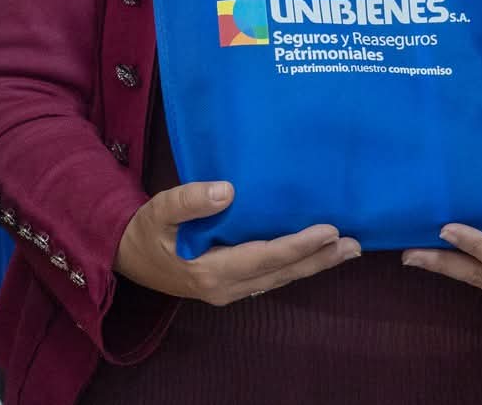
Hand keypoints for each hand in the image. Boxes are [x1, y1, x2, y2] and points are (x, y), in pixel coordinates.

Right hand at [114, 181, 359, 304]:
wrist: (127, 256)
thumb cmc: (145, 230)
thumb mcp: (159, 209)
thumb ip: (189, 199)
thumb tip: (227, 190)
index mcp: (211, 271)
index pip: (265, 257)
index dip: (299, 245)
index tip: (328, 230)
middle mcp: (227, 288)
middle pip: (282, 273)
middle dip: (319, 259)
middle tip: (354, 244)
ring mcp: (230, 291)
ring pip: (280, 278)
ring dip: (313, 264)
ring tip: (346, 250)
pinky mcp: (232, 286)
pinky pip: (270, 277)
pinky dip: (295, 265)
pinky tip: (313, 254)